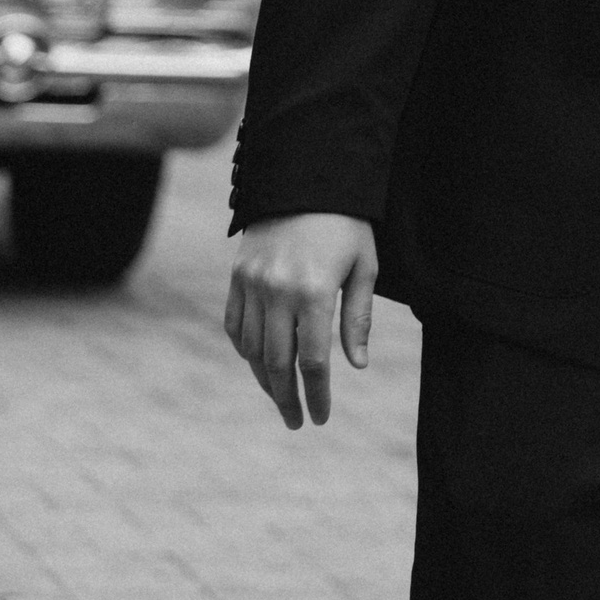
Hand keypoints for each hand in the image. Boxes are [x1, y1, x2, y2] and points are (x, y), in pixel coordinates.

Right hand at [224, 212, 376, 428]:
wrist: (305, 177)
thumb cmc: (346, 224)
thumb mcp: (364, 265)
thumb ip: (358, 318)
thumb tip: (356, 366)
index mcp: (314, 292)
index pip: (312, 361)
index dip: (317, 395)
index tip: (321, 418)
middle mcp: (278, 291)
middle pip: (277, 364)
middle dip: (287, 399)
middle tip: (297, 422)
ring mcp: (252, 284)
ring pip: (252, 350)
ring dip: (265, 380)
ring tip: (281, 397)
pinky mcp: (238, 276)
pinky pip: (235, 326)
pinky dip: (245, 350)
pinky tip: (259, 363)